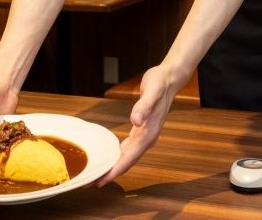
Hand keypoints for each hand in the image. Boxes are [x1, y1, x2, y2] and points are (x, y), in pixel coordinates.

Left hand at [95, 65, 176, 185]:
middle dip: (111, 173)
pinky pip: (128, 148)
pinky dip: (118, 154)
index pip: (129, 158)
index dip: (115, 171)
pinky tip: (111, 156)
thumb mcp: (151, 92)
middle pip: (127, 162)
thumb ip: (143, 107)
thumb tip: (135, 120)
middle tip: (92, 182)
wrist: (169, 79)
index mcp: (148, 133)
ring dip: (114, 166)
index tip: (102, 181)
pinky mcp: (142, 129)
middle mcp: (147, 138)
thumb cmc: (159, 84)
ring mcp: (145, 135)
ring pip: (128, 156)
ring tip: (98, 173)